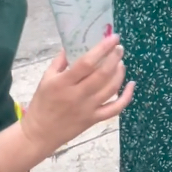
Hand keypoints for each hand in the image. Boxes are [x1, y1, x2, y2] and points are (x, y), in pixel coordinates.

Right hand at [20, 36, 133, 155]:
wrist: (40, 133)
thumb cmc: (42, 103)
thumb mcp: (45, 79)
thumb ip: (60, 61)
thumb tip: (73, 45)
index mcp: (63, 83)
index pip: (87, 62)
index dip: (102, 49)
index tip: (112, 38)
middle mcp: (77, 95)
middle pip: (102, 74)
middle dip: (114, 58)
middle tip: (119, 48)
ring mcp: (88, 108)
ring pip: (111, 89)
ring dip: (120, 73)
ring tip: (120, 62)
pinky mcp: (94, 119)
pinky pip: (115, 108)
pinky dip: (126, 96)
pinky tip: (131, 85)